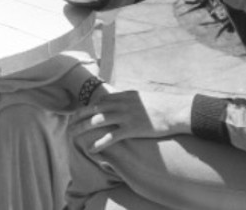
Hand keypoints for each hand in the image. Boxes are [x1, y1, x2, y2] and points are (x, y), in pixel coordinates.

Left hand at [69, 90, 192, 152]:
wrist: (176, 111)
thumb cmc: (163, 106)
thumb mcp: (144, 99)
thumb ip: (132, 101)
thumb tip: (126, 103)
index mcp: (125, 95)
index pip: (101, 100)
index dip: (88, 107)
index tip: (79, 113)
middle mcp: (123, 103)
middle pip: (95, 108)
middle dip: (80, 116)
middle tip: (70, 124)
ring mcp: (126, 115)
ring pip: (98, 120)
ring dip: (83, 128)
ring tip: (73, 135)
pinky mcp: (132, 128)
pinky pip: (111, 136)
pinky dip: (99, 142)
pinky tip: (91, 149)